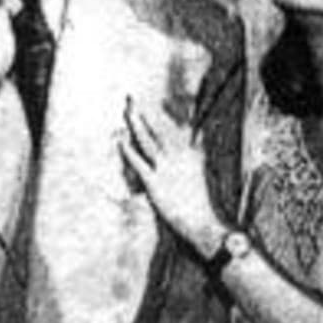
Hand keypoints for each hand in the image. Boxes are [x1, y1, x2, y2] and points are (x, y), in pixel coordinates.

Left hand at [120, 96, 226, 256]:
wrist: (203, 225)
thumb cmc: (200, 203)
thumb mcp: (201, 175)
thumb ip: (196, 156)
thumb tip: (195, 141)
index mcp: (191, 153)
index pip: (174, 127)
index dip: (161, 113)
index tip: (152, 101)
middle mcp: (178, 157)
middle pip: (158, 128)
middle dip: (144, 112)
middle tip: (131, 97)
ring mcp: (166, 169)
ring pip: (147, 140)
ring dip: (135, 124)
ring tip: (126, 110)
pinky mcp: (154, 183)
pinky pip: (138, 162)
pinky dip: (128, 150)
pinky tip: (119, 140)